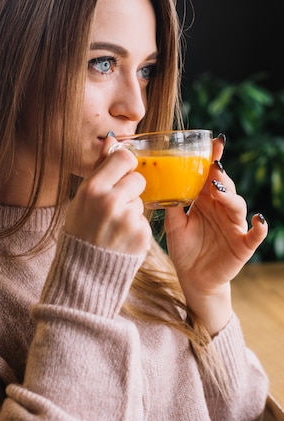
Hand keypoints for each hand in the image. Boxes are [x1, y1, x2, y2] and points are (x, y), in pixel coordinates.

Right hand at [65, 137, 151, 256]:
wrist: (84, 271)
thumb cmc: (80, 229)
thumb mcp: (82, 197)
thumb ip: (99, 168)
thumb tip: (111, 139)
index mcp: (92, 188)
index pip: (124, 158)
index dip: (125, 165)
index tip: (120, 174)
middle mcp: (110, 201)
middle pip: (137, 179)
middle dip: (130, 190)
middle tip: (114, 207)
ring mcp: (127, 219)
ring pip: (141, 201)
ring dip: (132, 210)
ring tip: (114, 226)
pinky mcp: (141, 235)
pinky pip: (144, 220)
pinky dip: (136, 228)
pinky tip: (121, 238)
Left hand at [164, 135, 267, 334]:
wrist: (193, 278)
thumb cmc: (184, 248)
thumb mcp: (173, 225)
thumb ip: (171, 206)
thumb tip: (160, 182)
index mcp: (205, 200)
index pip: (210, 175)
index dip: (213, 158)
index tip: (214, 142)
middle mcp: (221, 208)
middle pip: (224, 186)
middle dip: (220, 174)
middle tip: (213, 164)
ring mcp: (234, 225)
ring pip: (237, 205)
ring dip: (230, 196)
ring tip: (219, 189)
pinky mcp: (243, 244)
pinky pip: (255, 234)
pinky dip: (259, 226)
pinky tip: (257, 219)